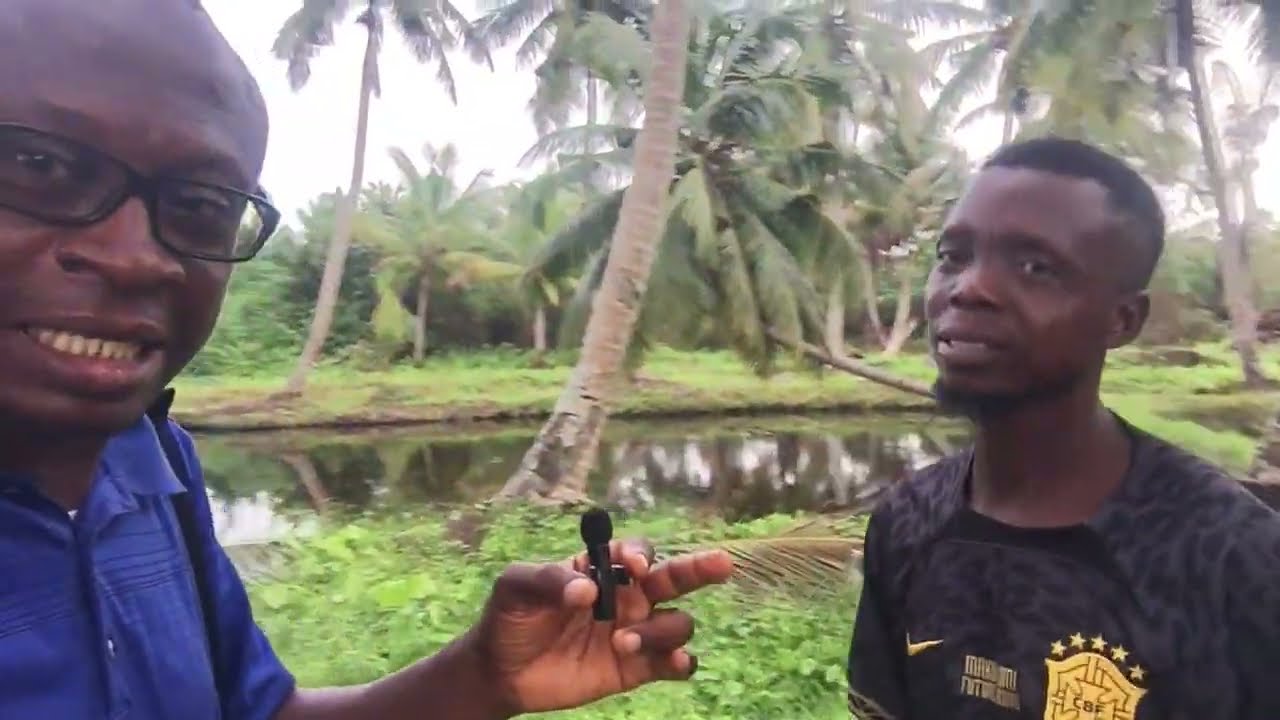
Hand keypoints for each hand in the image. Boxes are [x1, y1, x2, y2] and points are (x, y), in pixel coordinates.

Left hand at [467, 538, 734, 715]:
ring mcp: (636, 632)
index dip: (642, 555)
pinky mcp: (635, 669)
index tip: (636, 567)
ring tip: (621, 642)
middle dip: (700, 568)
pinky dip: (682, 662)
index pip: (638, 553)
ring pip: (677, 624)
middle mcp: (628, 597)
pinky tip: (676, 662)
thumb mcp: (516, 587)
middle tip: (721, 562)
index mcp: (603, 569)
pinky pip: (673, 663)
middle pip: (676, 578)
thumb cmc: (509, 617)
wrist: (501, 671)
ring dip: (660, 632)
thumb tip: (587, 591)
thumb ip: (549, 580)